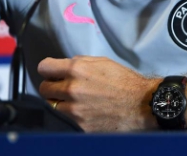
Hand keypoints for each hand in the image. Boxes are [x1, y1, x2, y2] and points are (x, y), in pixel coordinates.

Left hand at [37, 55, 159, 131]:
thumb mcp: (102, 62)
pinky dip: (74, 116)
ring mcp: (75, 110)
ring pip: (54, 106)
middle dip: (51, 87)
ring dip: (61, 103)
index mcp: (76, 70)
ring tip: (76, 101)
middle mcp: (72, 89)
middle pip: (44, 89)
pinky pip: (68, 119)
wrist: (142, 105)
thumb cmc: (125, 82)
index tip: (50, 73)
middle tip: (61, 88)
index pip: (44, 68)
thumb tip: (65, 67)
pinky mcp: (80, 125)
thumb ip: (80, 63)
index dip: (47, 70)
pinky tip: (88, 111)